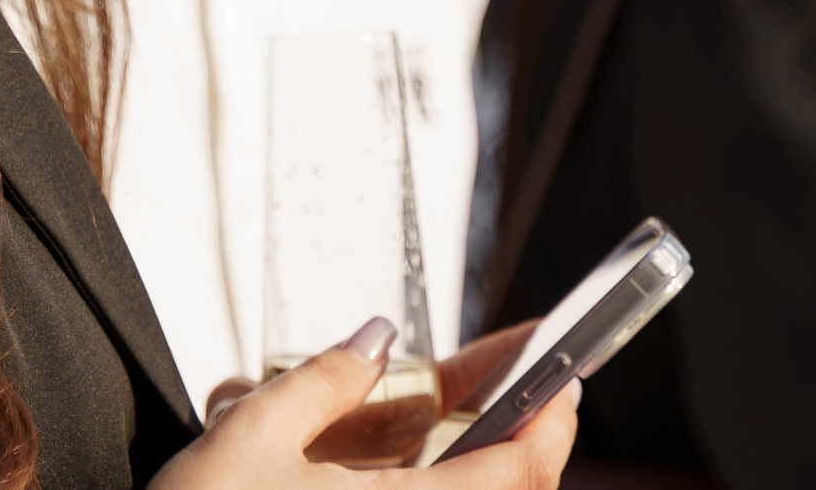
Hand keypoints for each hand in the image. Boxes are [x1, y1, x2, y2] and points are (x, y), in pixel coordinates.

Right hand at [154, 317, 577, 487]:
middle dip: (526, 449)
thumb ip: (323, 380)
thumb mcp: (251, 437)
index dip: (553, 421)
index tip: (564, 379)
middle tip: (527, 399)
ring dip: (488, 478)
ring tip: (474, 434)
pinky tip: (413, 475)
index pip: (517, 472)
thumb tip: (372, 340)